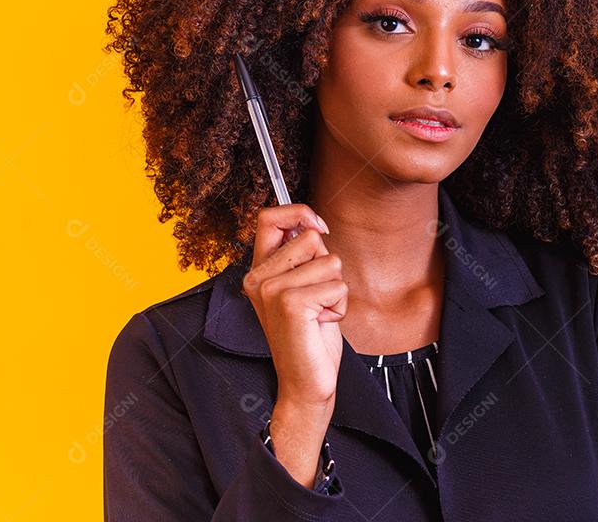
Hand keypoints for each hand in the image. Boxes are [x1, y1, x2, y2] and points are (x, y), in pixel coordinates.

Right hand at [241, 203, 346, 407]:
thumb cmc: (310, 336)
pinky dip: (339, 306)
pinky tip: (322, 324)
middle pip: (311, 238)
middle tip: (316, 299)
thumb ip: (302, 257)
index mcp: (258, 271)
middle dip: (328, 266)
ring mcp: (271, 290)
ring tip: (319, 314)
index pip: (270, 217)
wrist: (305, 384)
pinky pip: (337, 286)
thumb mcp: (304, 287)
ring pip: (330, 262)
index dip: (299, 212)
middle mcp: (258, 278)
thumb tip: (313, 224)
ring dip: (336, 290)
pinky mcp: (290, 304)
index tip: (319, 228)